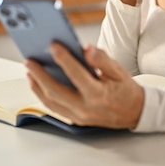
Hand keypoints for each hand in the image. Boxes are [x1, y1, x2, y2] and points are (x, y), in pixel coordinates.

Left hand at [25, 42, 144, 128]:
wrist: (135, 113)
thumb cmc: (126, 90)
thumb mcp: (119, 71)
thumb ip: (102, 59)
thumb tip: (86, 49)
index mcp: (98, 94)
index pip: (76, 74)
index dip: (63, 59)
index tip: (53, 46)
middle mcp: (86, 108)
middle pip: (55, 92)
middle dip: (40, 75)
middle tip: (29, 61)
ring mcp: (79, 117)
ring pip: (51, 102)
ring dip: (37, 86)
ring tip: (29, 71)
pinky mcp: (75, 120)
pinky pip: (55, 108)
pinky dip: (43, 95)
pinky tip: (38, 84)